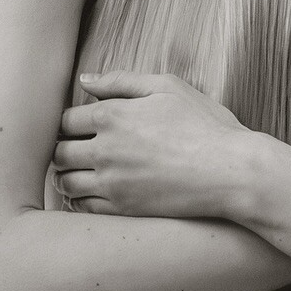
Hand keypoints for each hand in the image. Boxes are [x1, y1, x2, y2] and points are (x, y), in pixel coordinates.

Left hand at [53, 71, 251, 218]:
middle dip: (64, 150)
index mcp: (111, 115)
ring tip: (80, 174)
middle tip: (76, 151)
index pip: (66, 120)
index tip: (81, 128)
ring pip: (66, 182)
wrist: (231, 172)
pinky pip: (84, 207)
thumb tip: (85, 81)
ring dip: (67, 177)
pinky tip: (90, 195)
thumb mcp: (168, 88)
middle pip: (60, 152)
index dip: (71, 123)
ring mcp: (112, 182)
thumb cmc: (205, 126)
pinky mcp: (123, 208)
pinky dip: (79, 201)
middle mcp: (104, 150)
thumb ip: (122, 81)